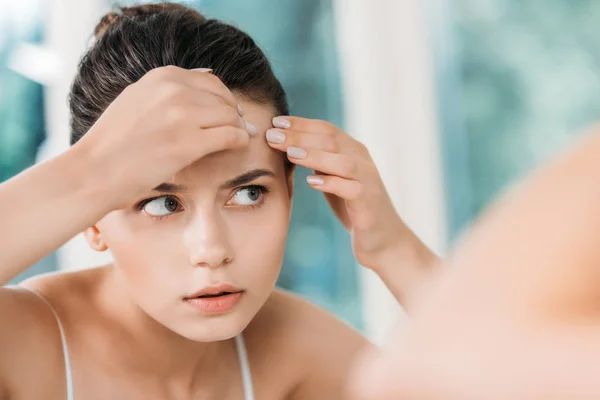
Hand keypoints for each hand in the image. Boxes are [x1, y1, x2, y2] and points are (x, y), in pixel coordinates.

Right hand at [75, 66, 249, 209]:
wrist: (93, 171)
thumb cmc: (114, 142)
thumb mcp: (137, 99)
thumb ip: (168, 88)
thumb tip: (208, 76)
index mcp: (162, 76)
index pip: (212, 82)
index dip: (224, 101)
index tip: (227, 116)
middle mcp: (173, 90)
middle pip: (224, 100)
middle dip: (234, 116)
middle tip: (237, 131)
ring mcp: (181, 115)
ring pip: (231, 117)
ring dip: (238, 130)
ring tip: (234, 141)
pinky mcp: (188, 143)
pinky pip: (232, 136)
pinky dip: (240, 142)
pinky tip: (236, 148)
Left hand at [266, 116, 408, 270]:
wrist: (384, 240)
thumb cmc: (354, 209)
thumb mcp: (334, 181)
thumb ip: (319, 163)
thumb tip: (289, 146)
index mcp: (354, 152)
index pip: (326, 129)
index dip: (301, 123)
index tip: (275, 121)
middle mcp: (363, 161)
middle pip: (331, 141)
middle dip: (300, 136)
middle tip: (272, 135)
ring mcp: (368, 181)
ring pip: (342, 162)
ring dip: (315, 156)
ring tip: (290, 154)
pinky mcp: (369, 203)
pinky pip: (351, 189)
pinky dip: (331, 183)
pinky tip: (311, 183)